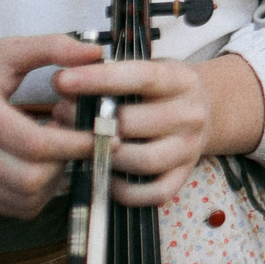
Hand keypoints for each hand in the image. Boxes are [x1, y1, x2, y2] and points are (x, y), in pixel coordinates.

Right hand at [0, 35, 103, 218]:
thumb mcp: (6, 49)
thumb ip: (53, 47)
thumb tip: (96, 52)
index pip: (35, 145)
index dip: (76, 144)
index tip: (105, 134)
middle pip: (30, 180)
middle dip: (68, 163)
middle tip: (80, 140)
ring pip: (25, 200)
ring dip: (56, 180)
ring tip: (59, 149)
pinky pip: (12, 208)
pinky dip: (38, 193)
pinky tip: (41, 164)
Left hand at [52, 52, 264, 208]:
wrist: (202, 112)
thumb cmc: (159, 91)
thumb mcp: (147, 69)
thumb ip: (111, 74)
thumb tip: (63, 83)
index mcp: (181, 80)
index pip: (140, 78)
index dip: (99, 80)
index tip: (62, 81)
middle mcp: (191, 115)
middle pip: (134, 123)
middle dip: (90, 122)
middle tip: (62, 114)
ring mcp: (189, 149)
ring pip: (142, 161)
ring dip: (104, 156)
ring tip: (81, 146)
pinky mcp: (183, 177)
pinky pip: (152, 194)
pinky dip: (123, 189)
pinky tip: (105, 172)